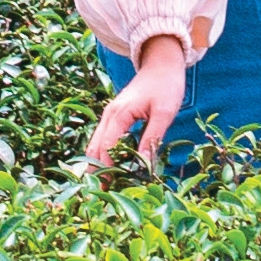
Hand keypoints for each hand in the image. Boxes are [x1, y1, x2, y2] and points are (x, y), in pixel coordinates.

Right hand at [82, 42, 189, 178]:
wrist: (162, 62)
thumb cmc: (166, 85)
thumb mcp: (164, 112)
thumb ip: (152, 138)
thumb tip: (144, 164)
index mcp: (119, 114)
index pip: (107, 148)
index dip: (108, 170)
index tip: (110, 191)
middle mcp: (109, 115)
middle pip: (95, 149)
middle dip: (96, 172)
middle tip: (98, 197)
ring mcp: (109, 115)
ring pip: (96, 144)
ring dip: (98, 165)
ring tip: (102, 188)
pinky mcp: (114, 116)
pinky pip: (102, 139)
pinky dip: (103, 155)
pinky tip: (109, 169)